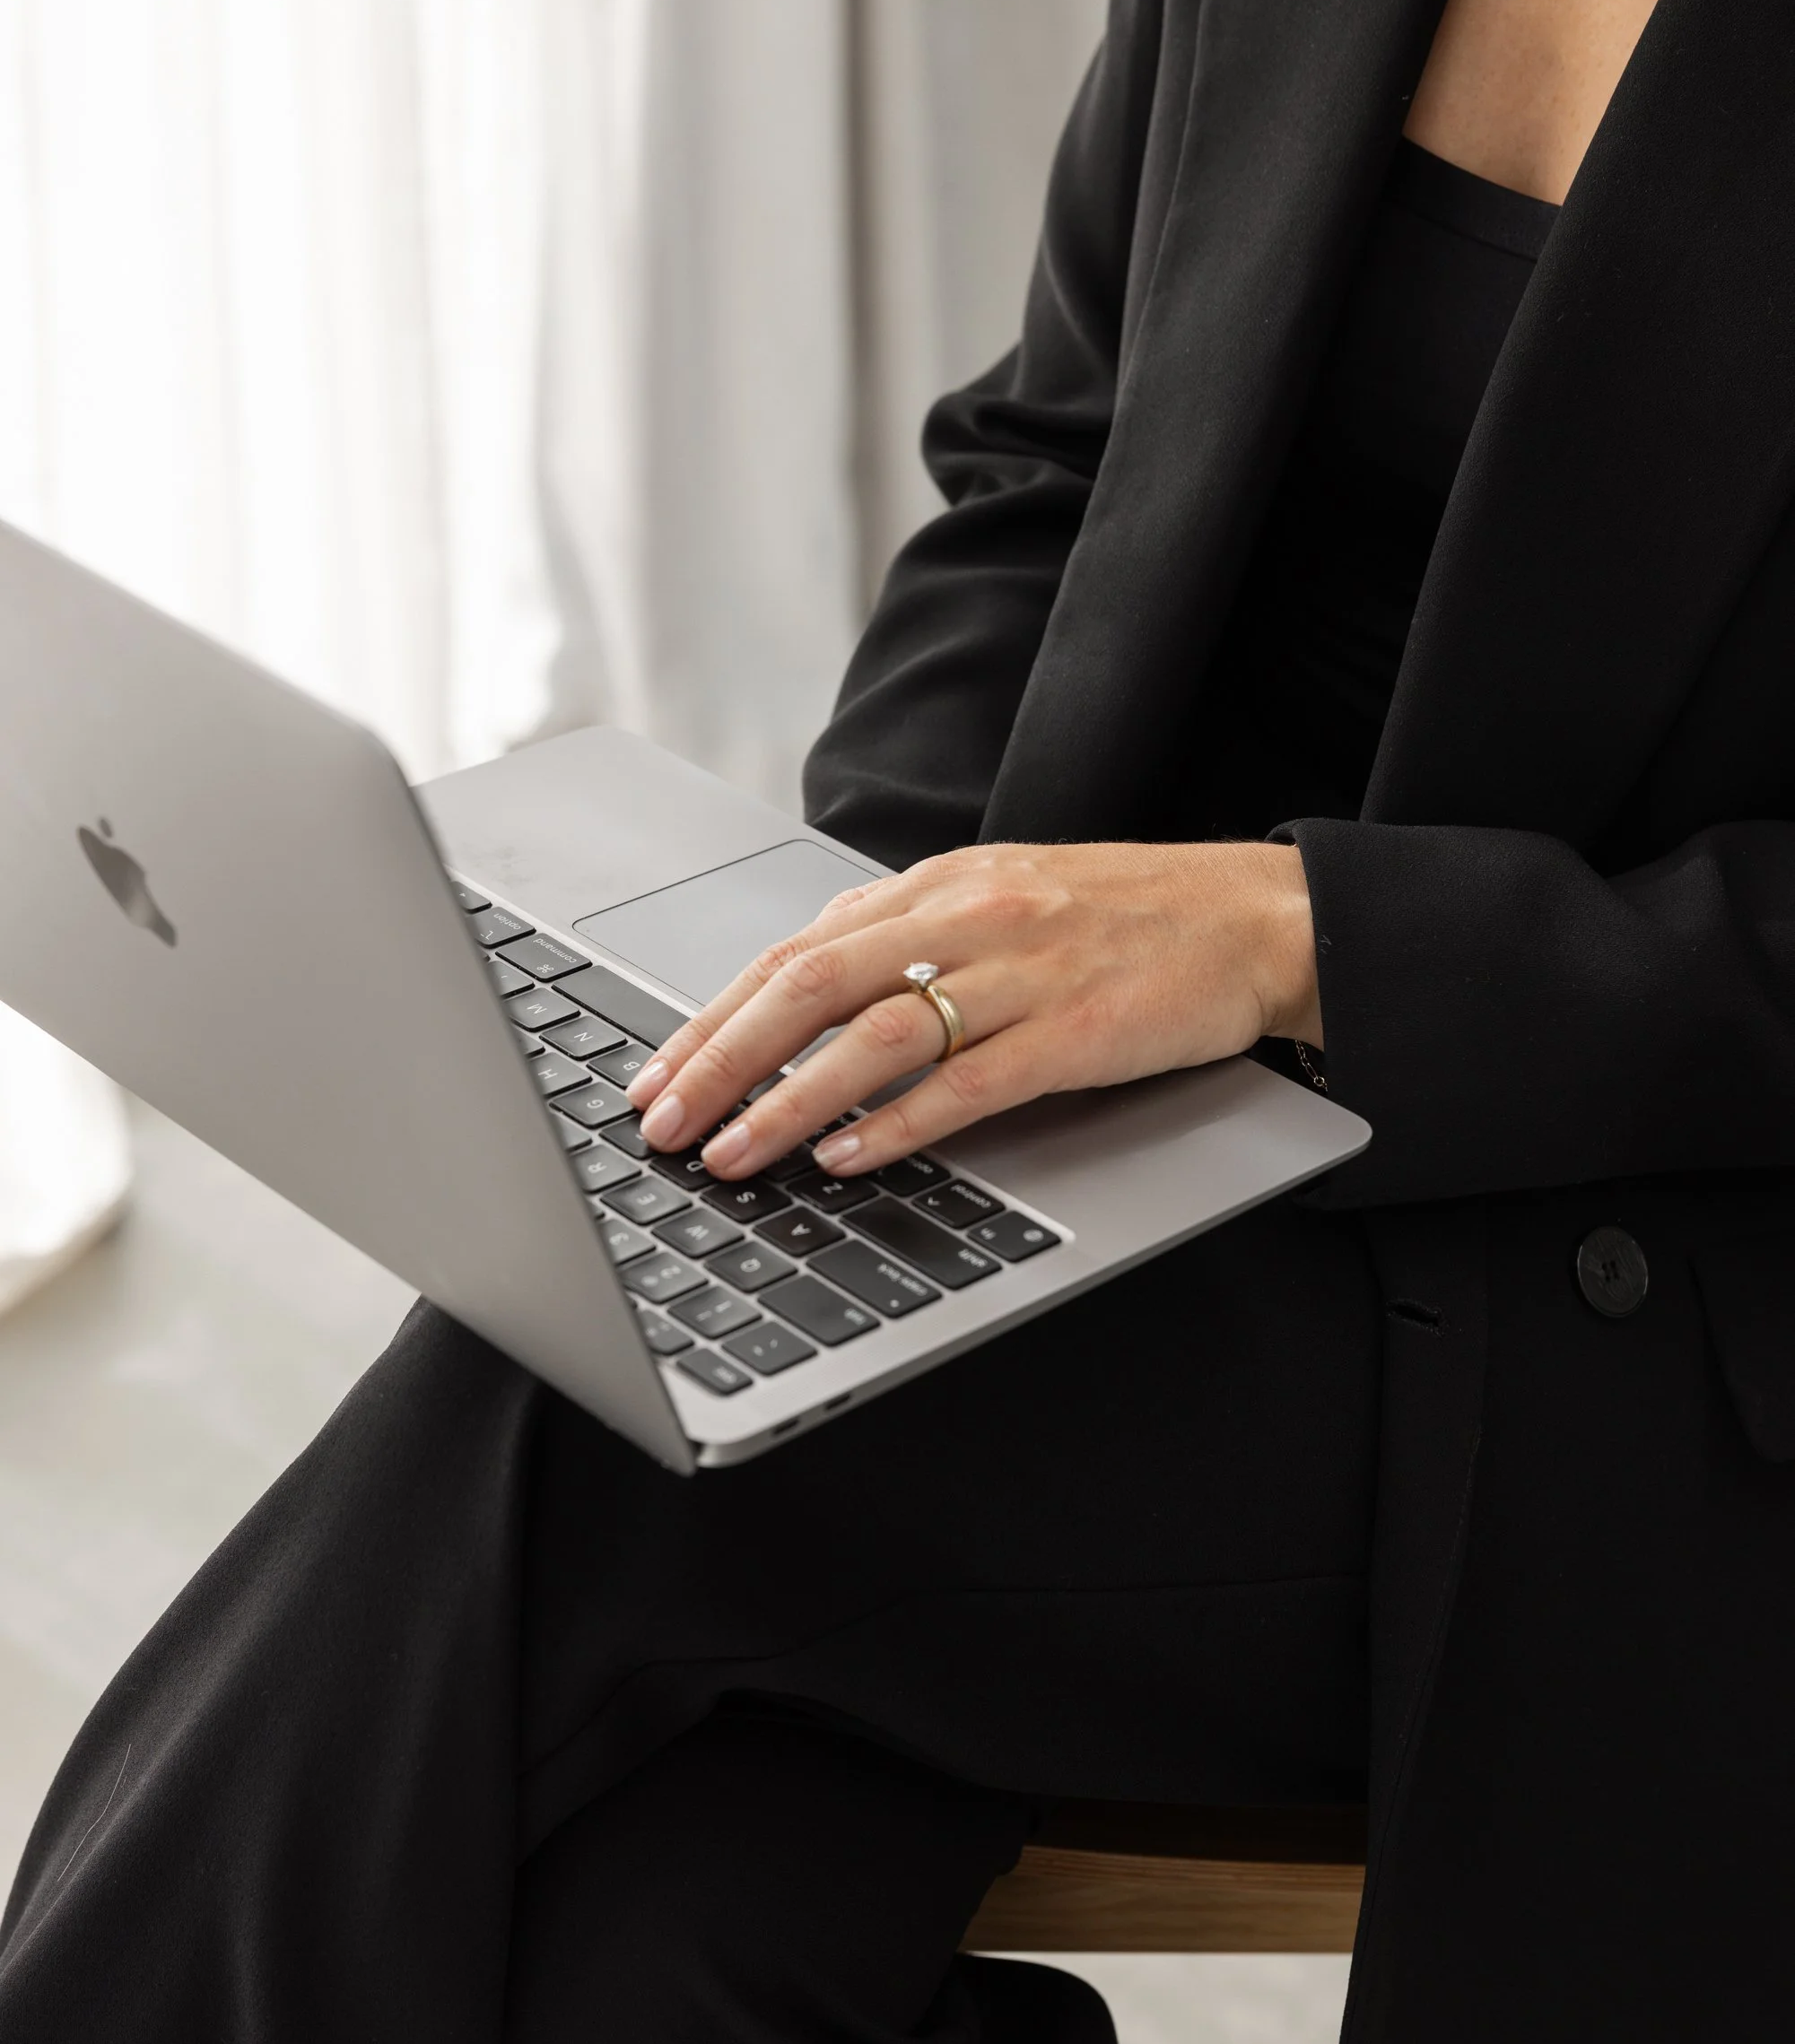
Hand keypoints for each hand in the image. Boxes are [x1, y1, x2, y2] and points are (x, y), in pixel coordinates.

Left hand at [625, 838, 1320, 1181]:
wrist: (1254, 915)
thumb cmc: (1126, 916)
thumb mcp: (1000, 898)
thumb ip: (907, 933)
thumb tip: (802, 988)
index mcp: (939, 884)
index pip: (793, 950)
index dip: (711, 1017)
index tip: (656, 1075)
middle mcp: (968, 916)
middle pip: (810, 985)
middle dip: (720, 1061)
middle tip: (663, 1123)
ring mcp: (1023, 972)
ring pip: (875, 1035)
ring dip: (789, 1100)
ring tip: (733, 1153)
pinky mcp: (1077, 1030)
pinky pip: (970, 1081)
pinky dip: (899, 1123)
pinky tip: (849, 1159)